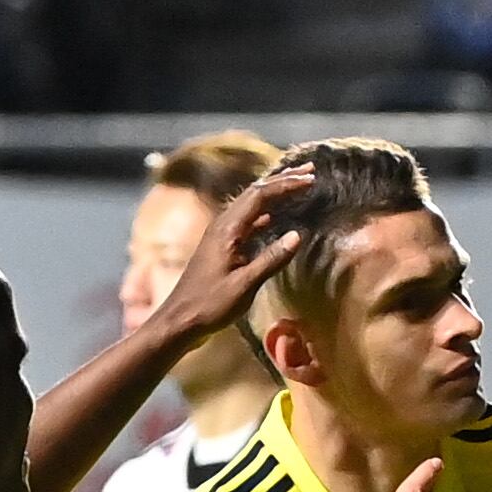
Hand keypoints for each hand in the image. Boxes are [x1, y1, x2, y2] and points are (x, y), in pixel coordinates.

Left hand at [139, 165, 314, 355]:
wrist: (180, 320)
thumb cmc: (210, 305)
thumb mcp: (244, 285)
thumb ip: (271, 260)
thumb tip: (297, 235)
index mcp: (228, 229)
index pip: (260, 195)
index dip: (286, 185)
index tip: (310, 180)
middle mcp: (223, 225)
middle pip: (255, 192)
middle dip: (282, 180)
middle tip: (309, 171)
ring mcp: (221, 235)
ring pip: (250, 204)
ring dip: (274, 193)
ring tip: (296, 185)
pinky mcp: (221, 246)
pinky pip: (247, 220)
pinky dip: (265, 212)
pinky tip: (275, 217)